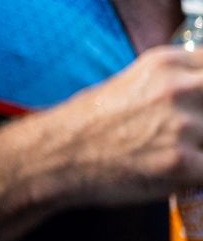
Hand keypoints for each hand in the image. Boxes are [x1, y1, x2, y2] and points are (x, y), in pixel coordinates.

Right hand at [46, 46, 202, 206]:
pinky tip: (171, 173)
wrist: (52, 157)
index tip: (199, 105)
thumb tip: (199, 97)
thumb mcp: (132, 85)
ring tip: (170, 153)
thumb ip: (174, 84)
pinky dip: (193, 176)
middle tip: (189, 133)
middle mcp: (177, 89)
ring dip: (198, 149)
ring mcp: (181, 125)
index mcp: (166, 64)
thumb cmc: (85, 126)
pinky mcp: (180, 162)